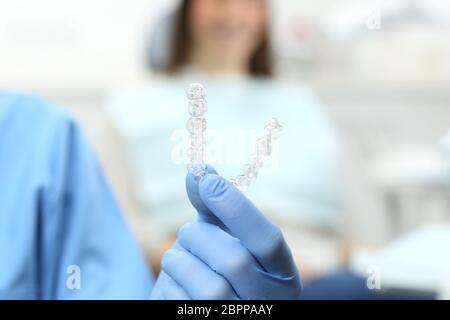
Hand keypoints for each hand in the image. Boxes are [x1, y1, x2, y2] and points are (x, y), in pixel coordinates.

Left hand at [150, 166, 301, 299]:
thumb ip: (215, 207)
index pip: (268, 239)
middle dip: (199, 237)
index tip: (207, 181)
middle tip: (188, 232)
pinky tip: (175, 282)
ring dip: (180, 262)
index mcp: (282, 272)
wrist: (207, 305)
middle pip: (234, 261)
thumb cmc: (218, 266)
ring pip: (208, 289)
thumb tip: (198, 170)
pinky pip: (183, 305)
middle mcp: (270, 301)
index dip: (237, 208)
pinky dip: (170, 286)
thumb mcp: (224, 236)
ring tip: (177, 258)